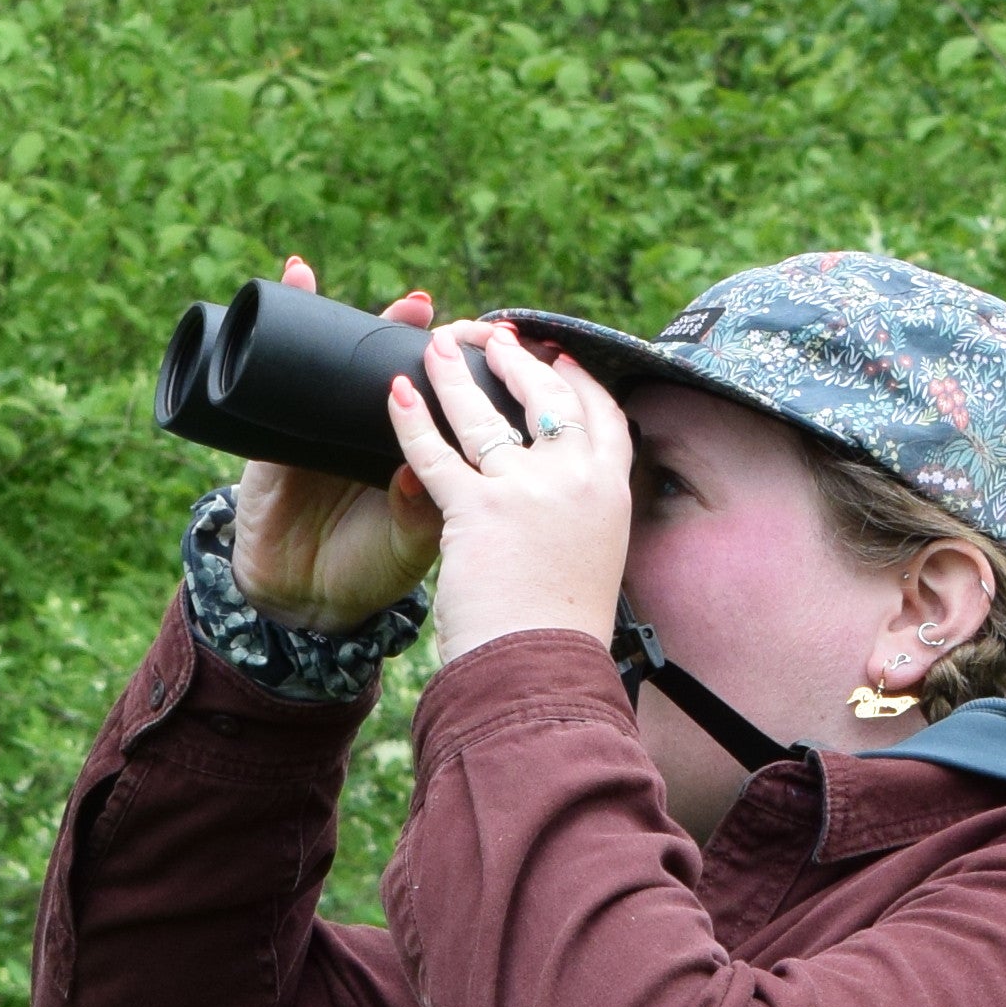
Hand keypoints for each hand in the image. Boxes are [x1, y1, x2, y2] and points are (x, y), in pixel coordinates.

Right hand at [225, 259, 445, 627]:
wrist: (305, 599)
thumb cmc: (370, 569)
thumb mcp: (407, 546)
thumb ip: (419, 511)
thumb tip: (418, 469)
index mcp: (420, 449)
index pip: (445, 394)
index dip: (463, 364)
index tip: (484, 339)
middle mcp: (374, 426)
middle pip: (394, 359)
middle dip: (407, 327)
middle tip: (420, 307)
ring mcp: (325, 421)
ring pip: (340, 354)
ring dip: (349, 309)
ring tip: (352, 285)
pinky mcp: (278, 431)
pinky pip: (277, 370)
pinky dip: (281, 319)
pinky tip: (297, 275)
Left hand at [384, 316, 632, 652]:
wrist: (542, 669)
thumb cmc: (561, 631)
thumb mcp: (591, 564)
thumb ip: (579, 525)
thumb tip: (565, 514)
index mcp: (610, 494)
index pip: (604, 417)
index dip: (579, 382)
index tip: (561, 360)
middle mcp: (576, 481)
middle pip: (545, 398)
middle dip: (515, 359)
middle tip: (491, 337)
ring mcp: (529, 491)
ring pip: (485, 414)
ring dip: (455, 373)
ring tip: (435, 346)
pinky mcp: (478, 511)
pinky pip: (437, 453)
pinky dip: (412, 420)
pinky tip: (395, 394)